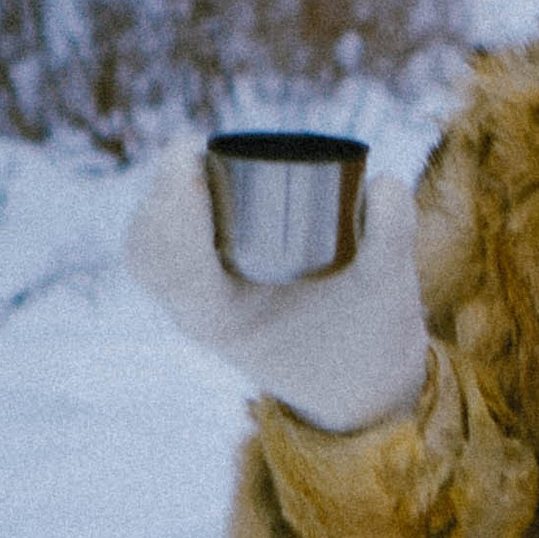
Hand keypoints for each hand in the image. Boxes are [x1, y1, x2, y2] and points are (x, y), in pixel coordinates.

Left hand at [125, 142, 430, 432]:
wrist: (359, 384)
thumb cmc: (371, 337)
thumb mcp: (390, 287)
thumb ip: (392, 233)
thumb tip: (381, 184)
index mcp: (228, 322)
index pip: (175, 266)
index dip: (174, 208)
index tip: (193, 159)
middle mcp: (203, 315)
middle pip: (149, 251)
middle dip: (163, 193)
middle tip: (195, 152)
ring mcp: (197, 307)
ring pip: (146, 251)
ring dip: (160, 201)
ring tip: (194, 161)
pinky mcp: (202, 294)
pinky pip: (159, 253)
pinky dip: (165, 213)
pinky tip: (194, 179)